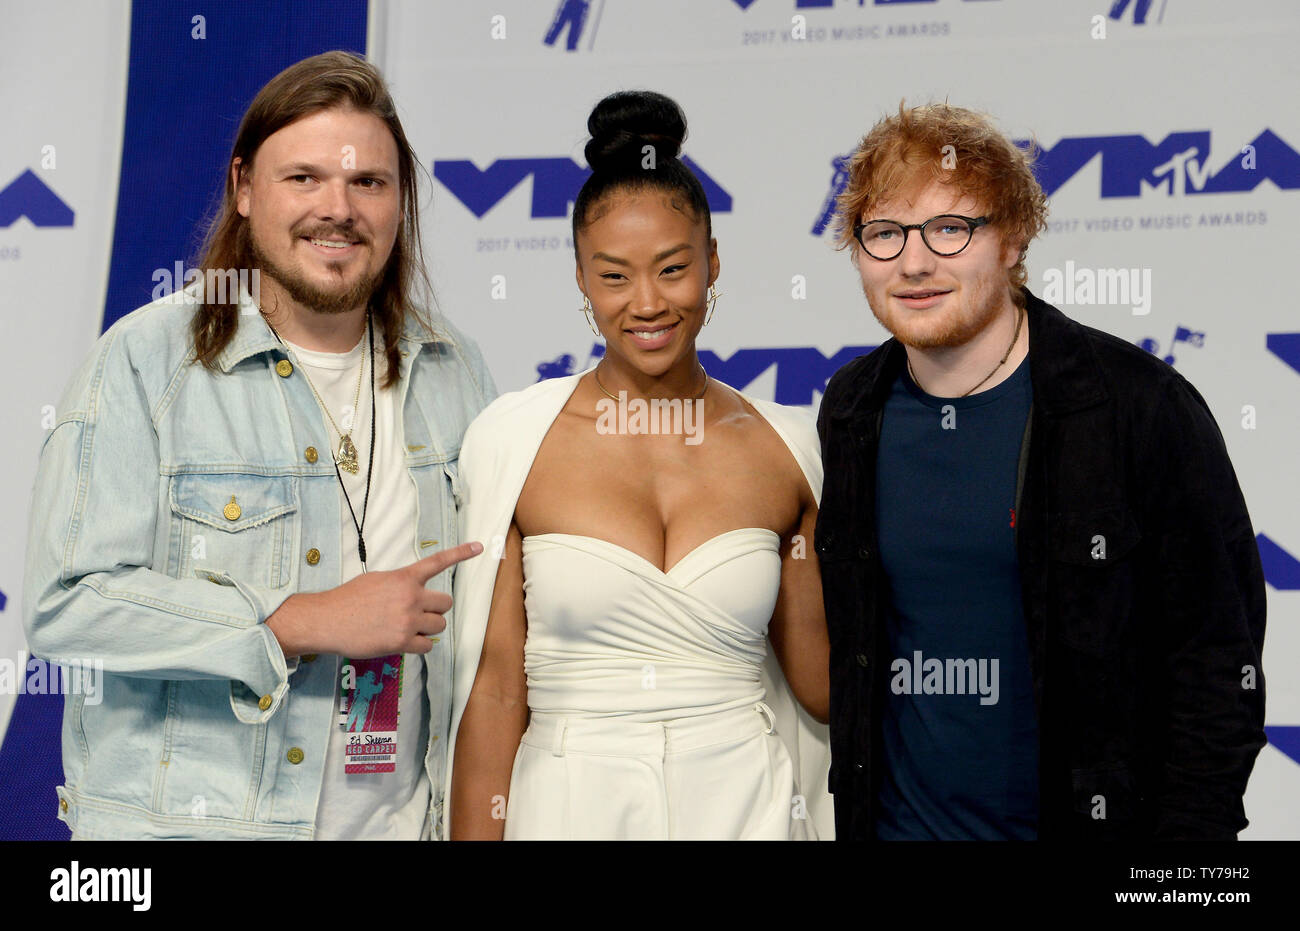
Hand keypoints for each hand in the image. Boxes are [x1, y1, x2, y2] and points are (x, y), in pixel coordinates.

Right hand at [269, 541, 482, 658]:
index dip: (461, 553)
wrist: (327, 620)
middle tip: (420, 614)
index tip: (480, 546)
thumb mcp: (377, 580)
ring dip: (428, 628)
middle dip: (436, 610)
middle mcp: (410, 597)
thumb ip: (400, 584)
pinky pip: (428, 646)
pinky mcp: (402, 641)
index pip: (438, 562)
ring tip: (408, 628)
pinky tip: (405, 642)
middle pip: (446, 604)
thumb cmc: (347, 599)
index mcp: (404, 578)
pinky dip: (420, 646)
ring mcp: (408, 620)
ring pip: (439, 626)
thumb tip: (412, 591)